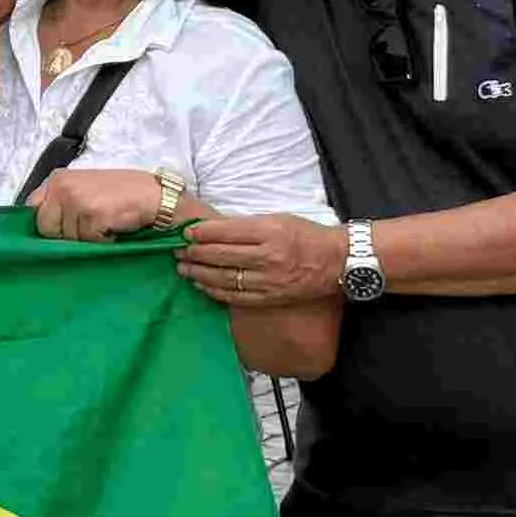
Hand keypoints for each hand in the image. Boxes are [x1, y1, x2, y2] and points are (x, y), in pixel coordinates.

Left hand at [30, 166, 188, 244]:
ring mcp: (76, 200)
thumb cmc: (122, 194)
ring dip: (86, 240)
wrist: (155, 196)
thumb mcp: (84, 189)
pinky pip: (88, 242)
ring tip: (104, 226)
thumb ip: (61, 203)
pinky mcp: (91, 214)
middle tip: (89, 228)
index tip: (59, 231)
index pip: (33, 209)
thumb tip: (40, 228)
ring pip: (67, 238)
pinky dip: (102, 242)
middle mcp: (62, 187)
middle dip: (65, 235)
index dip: (47, 224)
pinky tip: (113, 229)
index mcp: (57, 179)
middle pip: (46, 228)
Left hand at [176, 210, 346, 307]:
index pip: (226, 232)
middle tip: (178, 250)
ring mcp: (269, 280)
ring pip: (224, 278)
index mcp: (269, 232)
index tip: (186, 232)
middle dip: (194, 253)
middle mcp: (268, 256)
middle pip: (221, 256)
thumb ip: (247, 225)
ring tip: (184, 268)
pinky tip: (203, 285)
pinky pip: (236, 297)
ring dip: (200, 274)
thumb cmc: (306, 235)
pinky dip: (216, 291)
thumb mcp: (277, 219)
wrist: (337, 261)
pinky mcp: (271, 298)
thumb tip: (214, 229)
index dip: (201, 233)